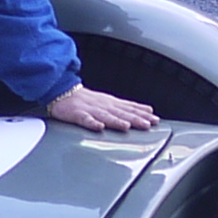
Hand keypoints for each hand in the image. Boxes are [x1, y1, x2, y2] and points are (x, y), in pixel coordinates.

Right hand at [39, 82, 159, 132]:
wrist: (62, 90)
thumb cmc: (85, 99)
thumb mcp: (108, 101)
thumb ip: (126, 107)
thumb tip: (146, 110)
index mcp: (111, 103)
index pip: (129, 108)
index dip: (142, 113)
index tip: (155, 119)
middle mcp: (103, 105)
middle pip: (120, 113)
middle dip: (134, 118)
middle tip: (147, 124)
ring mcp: (90, 109)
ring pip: (105, 116)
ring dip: (116, 121)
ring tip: (126, 126)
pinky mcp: (76, 114)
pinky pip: (84, 119)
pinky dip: (91, 122)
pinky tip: (98, 127)